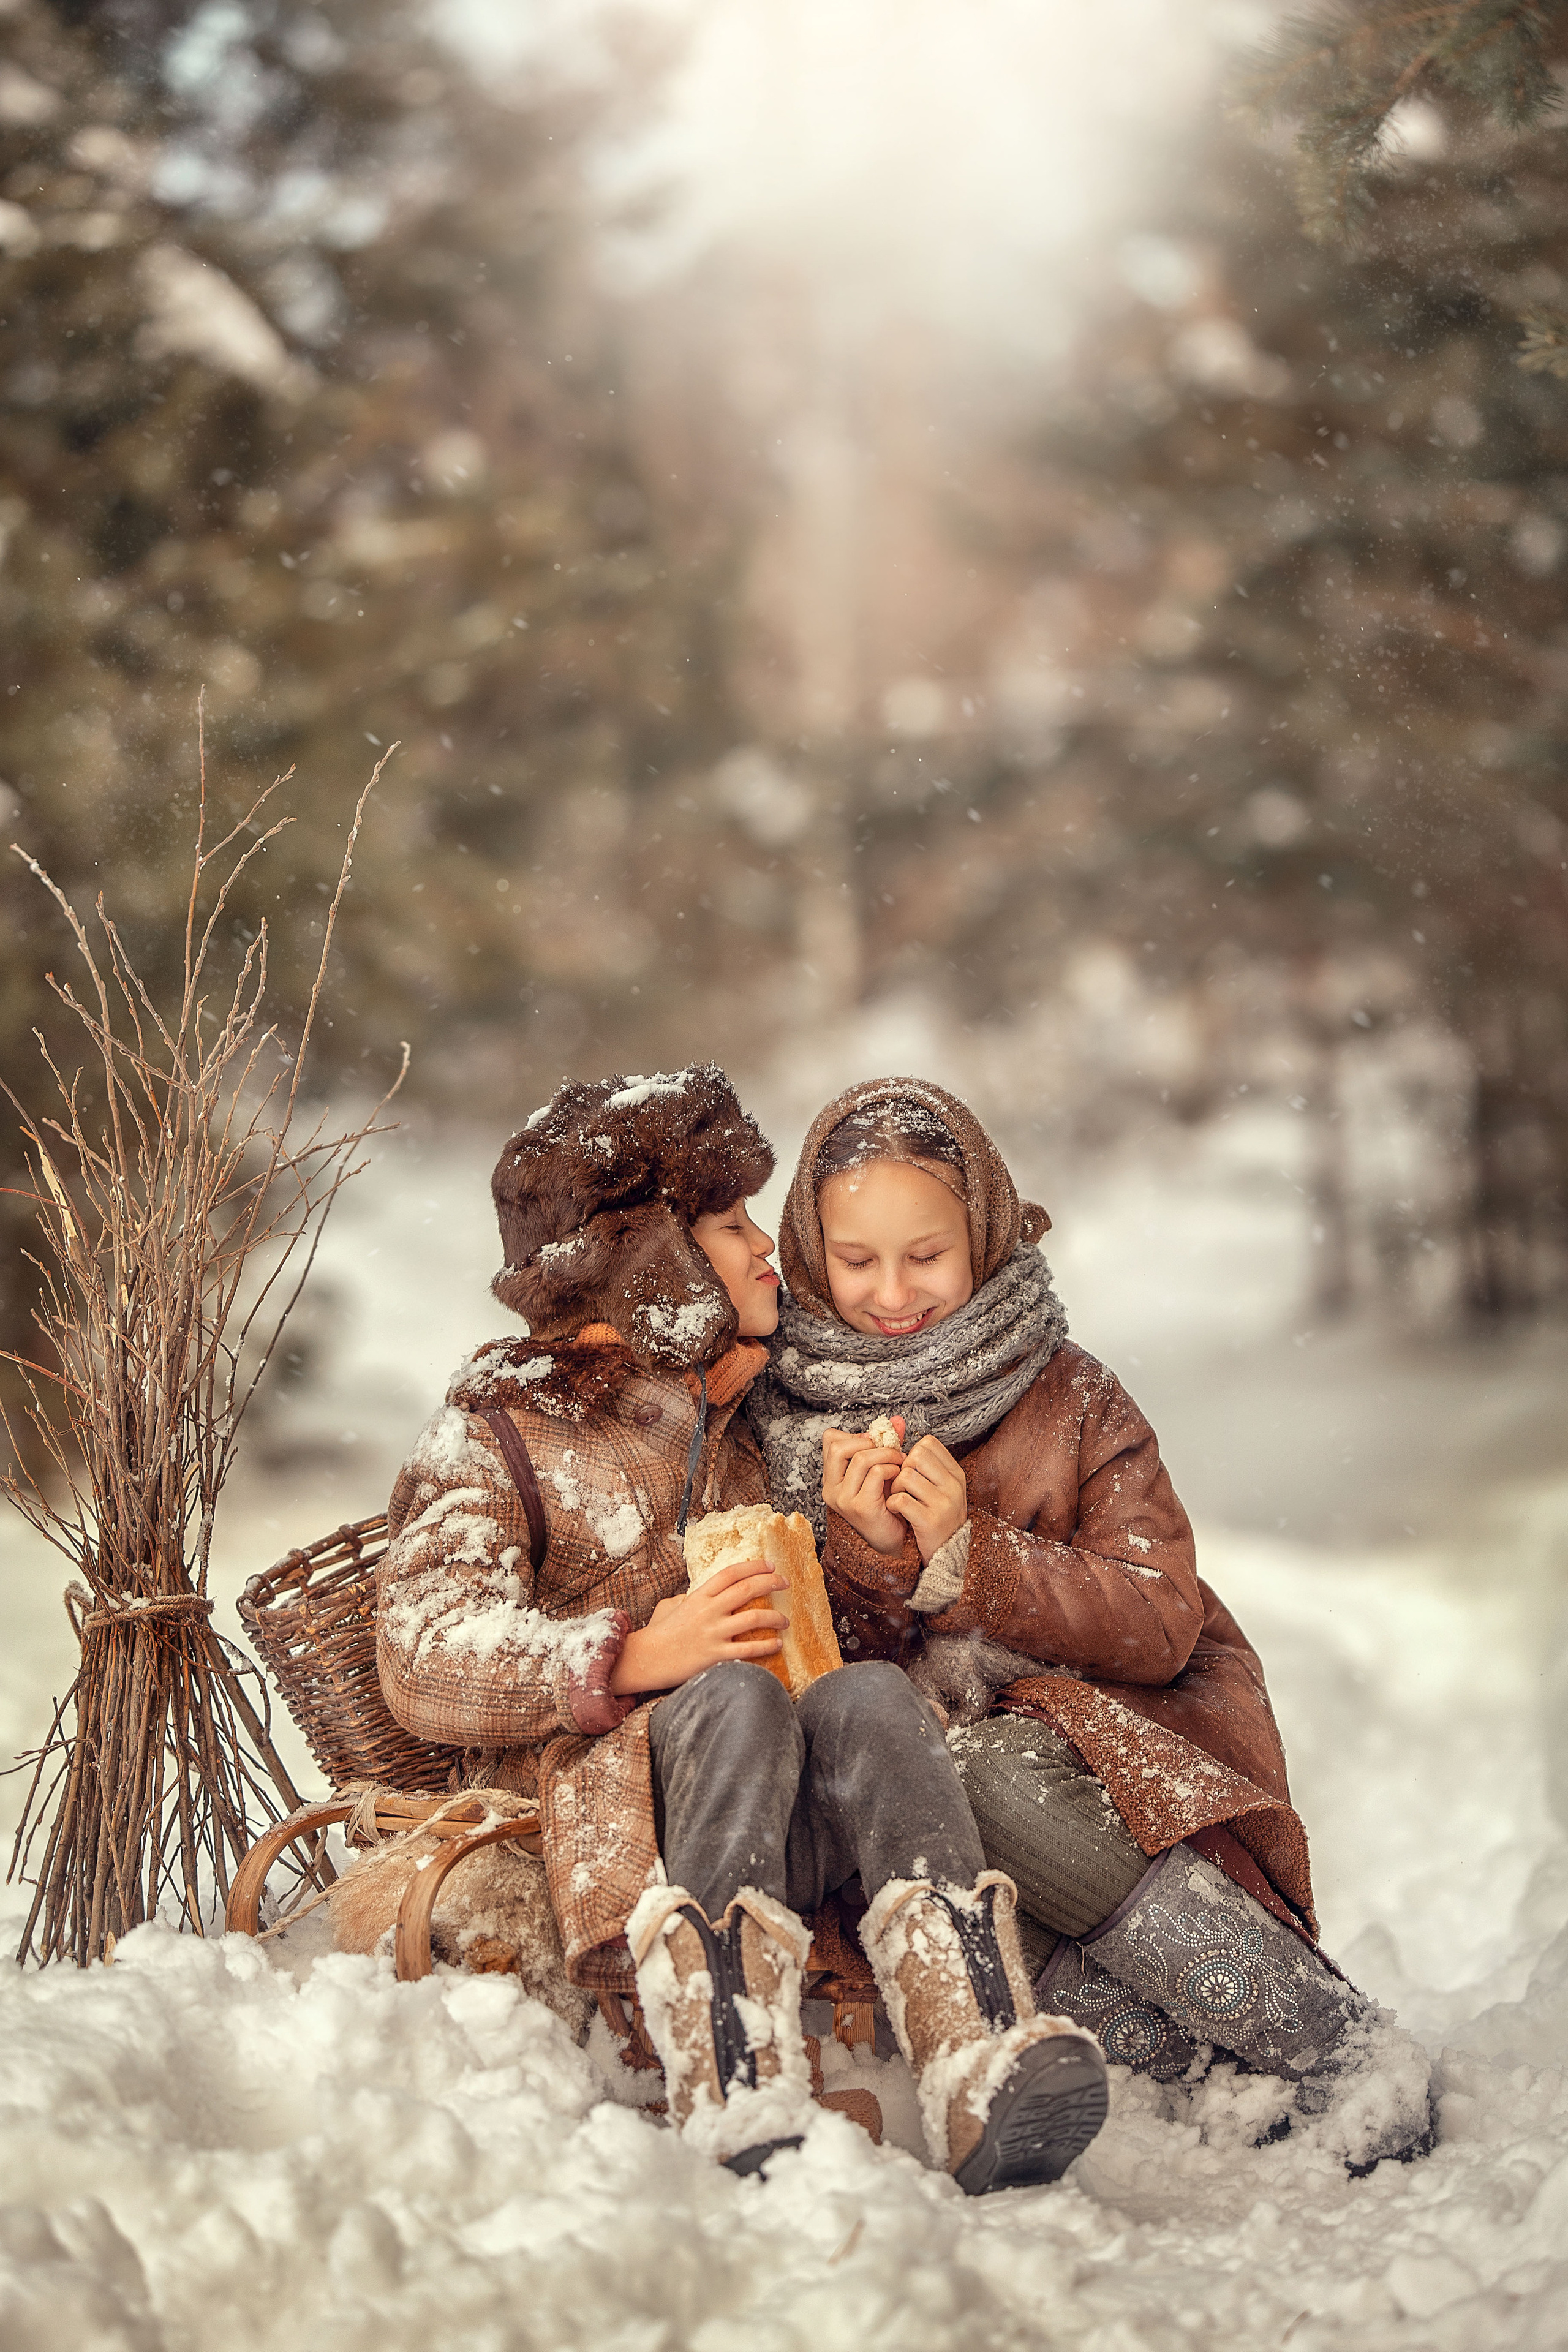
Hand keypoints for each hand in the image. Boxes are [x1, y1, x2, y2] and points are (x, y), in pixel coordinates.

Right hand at [608, 1558, 787, 1694]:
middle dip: (771, 1583)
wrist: (646, 1658)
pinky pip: (748, 1649)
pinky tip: (777, 1644)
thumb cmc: (658, 1632)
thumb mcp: (671, 1606)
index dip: (753, 1566)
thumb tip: (703, 1595)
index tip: (770, 1565)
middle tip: (785, 1583)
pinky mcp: (715, 1655)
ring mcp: (713, 1633)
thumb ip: (689, 1598)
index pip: (731, 1573)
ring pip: (753, 1618)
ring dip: (775, 1618)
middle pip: (747, 1589)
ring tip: (786, 1621)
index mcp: (699, 1596)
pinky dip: (766, 1646)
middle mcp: (709, 1610)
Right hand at [823, 1421, 908, 1556]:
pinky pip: (876, 1474)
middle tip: (890, 1449)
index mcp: (831, 1478)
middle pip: (839, 1446)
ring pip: (861, 1458)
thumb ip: (885, 1444)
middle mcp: (831, 1489)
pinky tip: (898, 1476)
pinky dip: (891, 1469)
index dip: (855, 1434)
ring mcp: (844, 1500)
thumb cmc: (886, 1503)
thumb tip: (897, 1420)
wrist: (893, 1539)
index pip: (830, 1440)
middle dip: (869, 1441)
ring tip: (900, 1461)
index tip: (875, 1442)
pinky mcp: (861, 1507)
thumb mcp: (879, 1470)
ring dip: (886, 1454)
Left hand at [889, 1436, 967, 1564]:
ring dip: (895, 1488)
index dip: (912, 1453)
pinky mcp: (929, 1521)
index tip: (911, 1470)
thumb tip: (899, 1437)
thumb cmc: (938, 1515)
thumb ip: (928, 1465)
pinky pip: (900, 1500)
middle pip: (916, 1456)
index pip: (929, 1443)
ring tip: (899, 1499)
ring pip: (905, 1477)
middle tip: (902, 1486)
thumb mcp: (941, 1487)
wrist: (947, 1552)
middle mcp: (953, 1486)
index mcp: (955, 1474)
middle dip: (902, 1468)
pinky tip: (897, 1510)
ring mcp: (943, 1503)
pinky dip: (892, 1504)